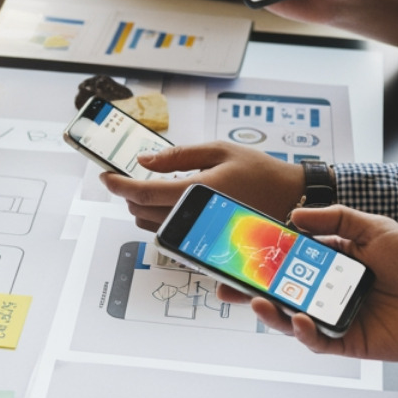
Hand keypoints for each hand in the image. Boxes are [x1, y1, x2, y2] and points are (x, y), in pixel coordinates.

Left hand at [101, 142, 302, 230]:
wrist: (291, 200)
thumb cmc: (260, 172)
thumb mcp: (220, 150)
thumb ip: (178, 156)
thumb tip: (144, 160)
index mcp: (198, 190)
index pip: (143, 192)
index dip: (118, 185)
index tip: (106, 176)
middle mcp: (195, 218)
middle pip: (141, 213)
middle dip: (129, 195)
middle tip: (132, 178)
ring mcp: (200, 236)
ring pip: (151, 228)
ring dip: (142, 209)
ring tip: (152, 190)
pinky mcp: (206, 247)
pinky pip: (171, 238)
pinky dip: (161, 222)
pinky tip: (171, 206)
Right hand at [219, 206, 397, 361]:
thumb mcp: (376, 228)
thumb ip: (337, 219)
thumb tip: (296, 215)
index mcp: (330, 260)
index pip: (286, 257)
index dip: (261, 255)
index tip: (237, 249)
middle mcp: (325, 289)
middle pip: (278, 290)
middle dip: (249, 288)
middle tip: (226, 285)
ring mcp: (331, 316)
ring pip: (289, 316)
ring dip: (269, 311)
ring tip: (257, 302)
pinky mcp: (343, 341)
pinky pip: (314, 339)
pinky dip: (302, 331)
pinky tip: (300, 319)